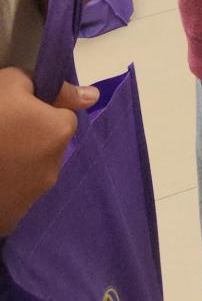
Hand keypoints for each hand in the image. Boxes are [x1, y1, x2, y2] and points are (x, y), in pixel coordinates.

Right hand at [0, 66, 98, 235]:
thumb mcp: (13, 82)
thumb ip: (56, 88)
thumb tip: (93, 96)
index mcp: (59, 132)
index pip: (63, 115)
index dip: (41, 110)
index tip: (17, 111)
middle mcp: (54, 167)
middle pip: (49, 145)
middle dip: (32, 138)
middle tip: (2, 132)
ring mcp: (32, 197)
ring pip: (33, 171)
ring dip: (19, 163)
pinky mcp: (11, 218)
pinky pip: (15, 195)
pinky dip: (5, 186)